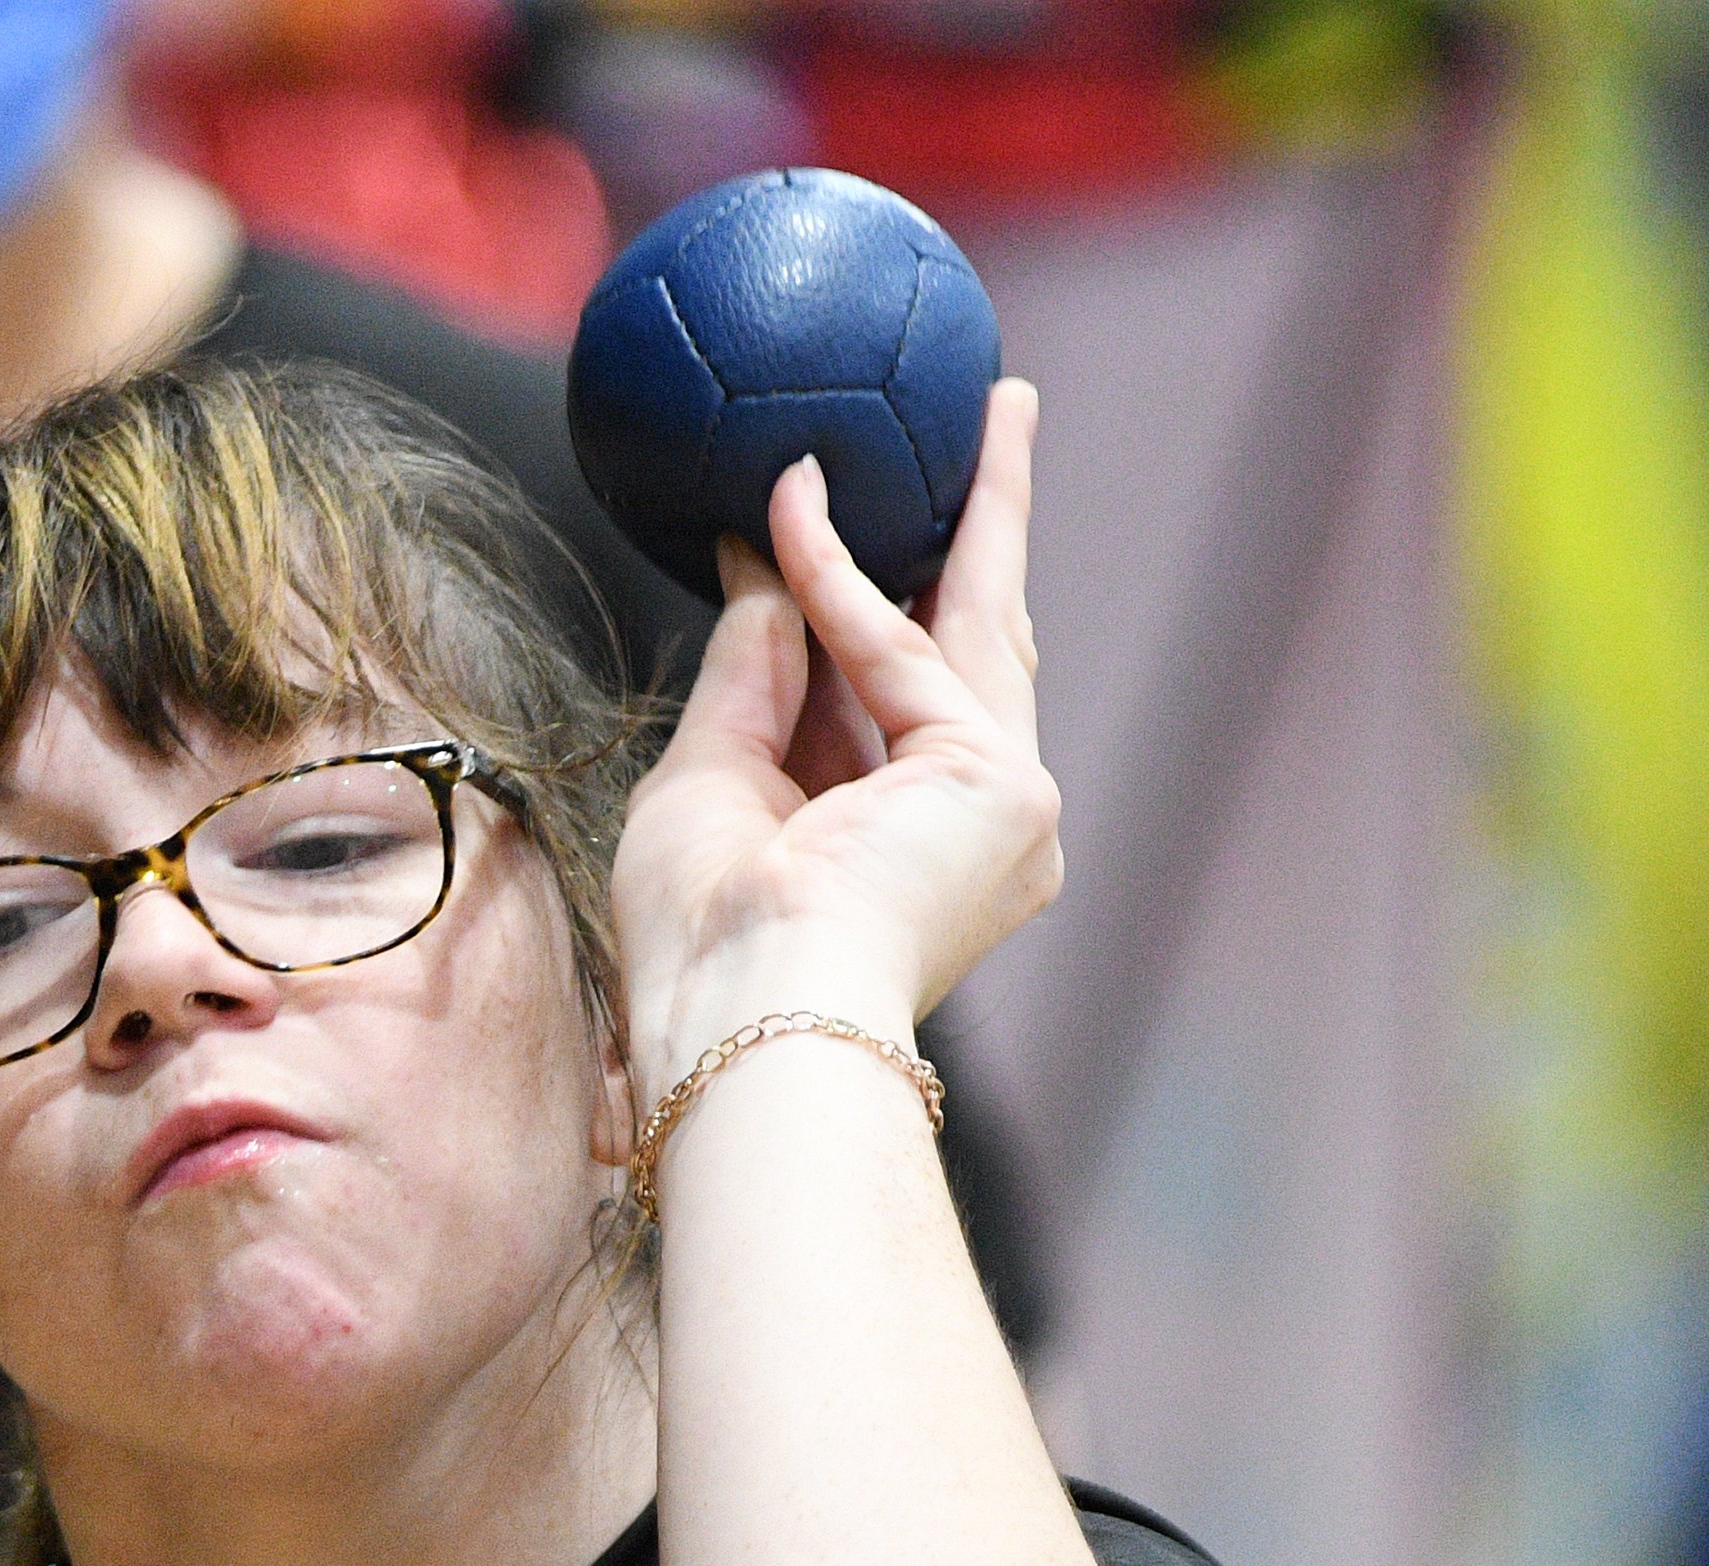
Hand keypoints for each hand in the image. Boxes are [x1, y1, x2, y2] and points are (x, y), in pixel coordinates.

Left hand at [612, 379, 1060, 1090]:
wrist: (745, 1014)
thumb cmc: (705, 941)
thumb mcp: (708, 781)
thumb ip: (749, 673)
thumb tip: (756, 558)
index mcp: (902, 840)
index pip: (908, 696)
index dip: (894, 600)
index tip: (878, 516)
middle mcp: (972, 826)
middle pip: (979, 645)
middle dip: (989, 533)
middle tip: (999, 429)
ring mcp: (1003, 805)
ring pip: (979, 626)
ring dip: (980, 508)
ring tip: (993, 408)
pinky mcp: (1001, 781)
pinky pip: (900, 648)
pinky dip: (837, 576)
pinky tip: (794, 499)